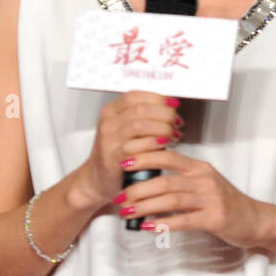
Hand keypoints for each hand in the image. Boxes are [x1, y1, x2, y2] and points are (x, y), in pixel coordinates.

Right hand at [75, 90, 181, 210]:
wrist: (99, 180)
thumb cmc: (118, 154)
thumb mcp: (127, 129)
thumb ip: (145, 117)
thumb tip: (171, 107)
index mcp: (111, 111)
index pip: (135, 96)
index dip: (158, 98)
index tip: (173, 104)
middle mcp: (108, 123)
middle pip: (141, 109)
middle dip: (165, 114)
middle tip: (176, 123)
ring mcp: (109, 140)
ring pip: (140, 125)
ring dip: (162, 129)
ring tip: (173, 136)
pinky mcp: (113, 157)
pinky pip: (136, 146)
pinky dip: (154, 144)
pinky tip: (163, 146)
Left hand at [110, 149, 275, 248]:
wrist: (256, 220)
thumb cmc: (226, 203)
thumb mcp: (205, 184)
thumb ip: (181, 181)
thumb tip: (147, 184)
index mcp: (200, 168)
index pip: (168, 156)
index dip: (144, 158)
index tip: (123, 163)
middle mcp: (205, 180)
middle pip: (165, 181)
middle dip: (137, 189)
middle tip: (119, 197)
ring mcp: (211, 199)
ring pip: (171, 200)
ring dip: (145, 206)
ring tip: (127, 212)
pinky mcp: (214, 218)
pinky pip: (183, 220)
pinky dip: (163, 223)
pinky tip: (148, 227)